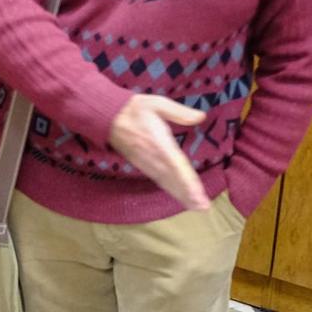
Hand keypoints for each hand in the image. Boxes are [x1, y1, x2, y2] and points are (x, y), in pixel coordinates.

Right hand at [108, 95, 209, 210]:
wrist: (108, 117)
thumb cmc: (134, 109)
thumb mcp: (158, 103)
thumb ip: (180, 112)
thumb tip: (201, 116)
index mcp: (159, 142)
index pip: (176, 164)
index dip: (187, 180)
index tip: (198, 193)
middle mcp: (153, 157)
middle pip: (173, 179)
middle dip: (188, 194)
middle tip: (203, 207)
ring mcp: (147, 164)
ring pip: (167, 183)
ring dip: (181, 196)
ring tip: (196, 207)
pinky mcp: (143, 166)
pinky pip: (160, 181)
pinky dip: (171, 191)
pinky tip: (181, 197)